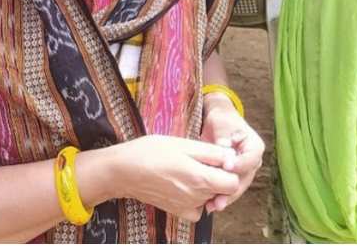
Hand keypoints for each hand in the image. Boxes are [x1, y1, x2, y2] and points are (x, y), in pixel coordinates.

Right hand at [111, 135, 240, 221]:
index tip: (221, 159)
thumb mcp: (185, 144)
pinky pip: (198, 209)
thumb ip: (213, 154)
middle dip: (220, 176)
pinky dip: (198, 199)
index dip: (231, 169)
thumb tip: (233, 158)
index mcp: (201, 179)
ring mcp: (186, 207)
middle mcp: (196, 197)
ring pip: (211, 198)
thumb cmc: (152, 152)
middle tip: (204, 160)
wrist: (122, 171)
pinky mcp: (177, 211)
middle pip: (223, 190)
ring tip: (191, 169)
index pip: (234, 183)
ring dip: (209, 186)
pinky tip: (187, 184)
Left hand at [199, 95, 264, 212]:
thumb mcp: (222, 125)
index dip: (240, 165)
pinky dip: (220, 196)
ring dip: (226, 197)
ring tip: (213, 207)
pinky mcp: (233, 177)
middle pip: (245, 178)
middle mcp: (253, 161)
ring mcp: (244, 170)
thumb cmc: (222, 121)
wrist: (219, 124)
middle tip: (219, 200)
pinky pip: (229, 188)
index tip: (226, 166)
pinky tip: (209, 205)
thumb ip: (224, 138)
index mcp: (255, 146)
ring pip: (238, 187)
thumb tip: (224, 149)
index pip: (251, 159)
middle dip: (232, 190)